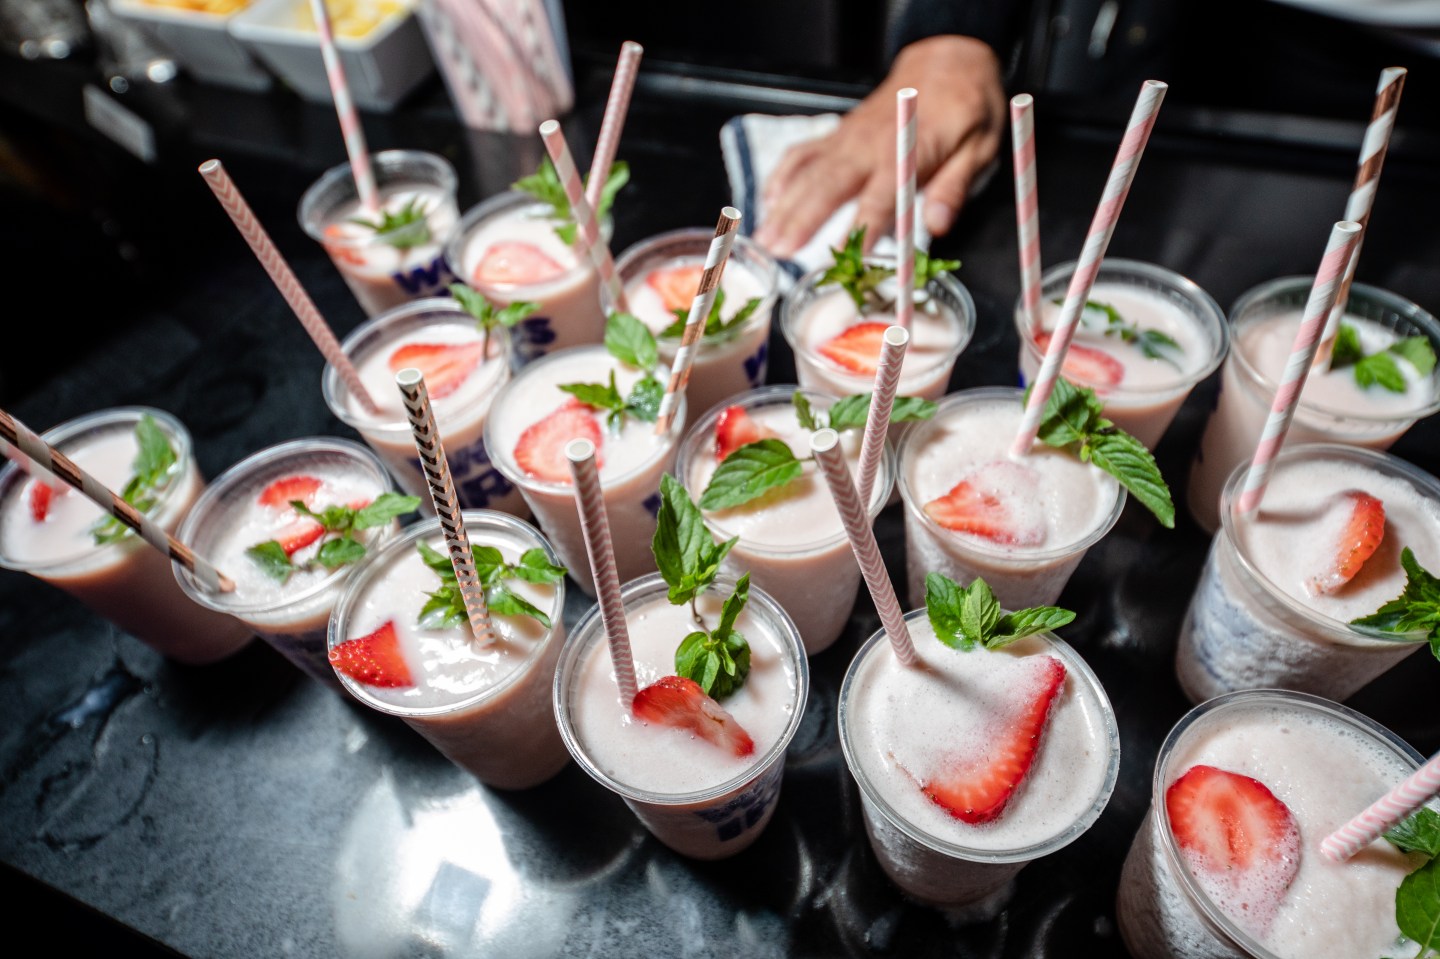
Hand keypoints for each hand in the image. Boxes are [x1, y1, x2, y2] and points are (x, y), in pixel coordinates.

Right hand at [753, 35, 1005, 257]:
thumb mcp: (981, 147)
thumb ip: (955, 187)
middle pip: (829, 186)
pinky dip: (782, 176)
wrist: (947, 61)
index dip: (864, 227)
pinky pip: (803, 154)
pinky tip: (768, 202)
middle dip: (802, 220)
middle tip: (778, 251)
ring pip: (808, 172)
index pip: (881, 197)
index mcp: (907, 152)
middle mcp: (869, 145)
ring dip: (783, 206)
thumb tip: (939, 224)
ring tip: (764, 239)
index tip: (848, 256)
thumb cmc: (967, 109)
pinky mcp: (838, 135)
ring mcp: (848, 138)